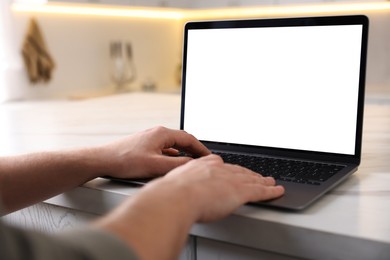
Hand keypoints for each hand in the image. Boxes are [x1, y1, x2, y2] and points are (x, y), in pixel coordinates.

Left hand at [100, 126, 210, 178]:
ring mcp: (150, 139)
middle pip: (182, 141)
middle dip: (194, 151)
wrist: (102, 160)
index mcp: (162, 134)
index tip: (210, 158)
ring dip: (184, 154)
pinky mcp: (145, 146)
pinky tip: (173, 165)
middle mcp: (157, 133)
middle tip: (204, 162)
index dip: (202, 149)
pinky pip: (164, 150)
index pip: (189, 139)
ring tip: (192, 164)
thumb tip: (194, 165)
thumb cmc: (125, 161)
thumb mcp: (155, 166)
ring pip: (173, 146)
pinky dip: (173, 156)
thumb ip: (177, 166)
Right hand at [160, 154, 284, 221]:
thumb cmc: (172, 193)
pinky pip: (261, 191)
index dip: (230, 169)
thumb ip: (183, 184)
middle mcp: (220, 169)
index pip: (222, 165)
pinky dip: (271, 191)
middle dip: (249, 173)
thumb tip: (179, 191)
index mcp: (204, 165)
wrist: (177, 197)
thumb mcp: (176, 182)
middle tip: (257, 175)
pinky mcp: (241, 191)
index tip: (233, 170)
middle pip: (240, 171)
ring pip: (252, 180)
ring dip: (262, 181)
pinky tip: (277, 191)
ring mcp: (231, 179)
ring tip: (270, 182)